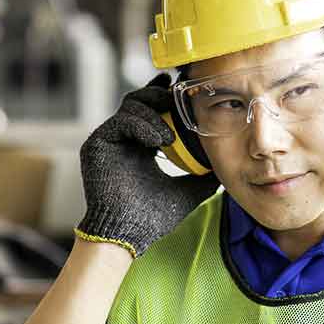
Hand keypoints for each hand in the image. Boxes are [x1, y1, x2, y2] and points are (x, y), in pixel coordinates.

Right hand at [76, 73, 218, 256]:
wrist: (130, 233)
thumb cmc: (155, 217)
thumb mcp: (188, 190)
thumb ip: (204, 175)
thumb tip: (226, 165)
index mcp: (142, 145)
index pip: (153, 110)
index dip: (167, 97)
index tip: (184, 90)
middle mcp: (124, 139)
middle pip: (140, 100)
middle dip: (160, 96)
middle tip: (178, 99)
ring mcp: (109, 139)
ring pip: (130, 106)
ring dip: (154, 115)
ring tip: (170, 137)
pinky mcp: (97, 143)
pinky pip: (120, 121)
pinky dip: (141, 126)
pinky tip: (158, 141)